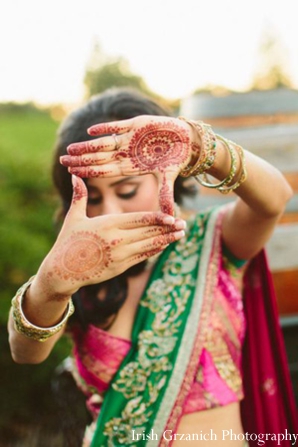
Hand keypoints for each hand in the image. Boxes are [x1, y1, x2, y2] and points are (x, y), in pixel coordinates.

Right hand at [38, 176, 184, 297]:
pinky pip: (142, 256)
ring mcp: (120, 255)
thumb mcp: (74, 217)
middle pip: (148, 232)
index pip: (138, 219)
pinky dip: (155, 249)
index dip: (157, 218)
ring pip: (149, 245)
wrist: (63, 271)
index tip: (172, 216)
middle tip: (184, 223)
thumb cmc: (68, 241)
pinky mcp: (121, 267)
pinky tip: (165, 244)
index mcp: (107, 224)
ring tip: (181, 234)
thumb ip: (79, 196)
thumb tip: (74, 176)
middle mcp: (117, 240)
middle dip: (168, 228)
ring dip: (166, 239)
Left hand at [60, 116, 193, 214]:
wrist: (185, 141)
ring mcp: (128, 139)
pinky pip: (117, 126)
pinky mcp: (135, 124)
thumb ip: (165, 195)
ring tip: (70, 148)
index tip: (72, 174)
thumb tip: (170, 218)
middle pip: (99, 158)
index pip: (105, 170)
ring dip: (87, 146)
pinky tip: (90, 131)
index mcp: (129, 167)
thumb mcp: (168, 178)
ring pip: (103, 143)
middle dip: (81, 160)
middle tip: (62, 161)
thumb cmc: (175, 160)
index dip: (89, 171)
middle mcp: (125, 153)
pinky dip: (105, 128)